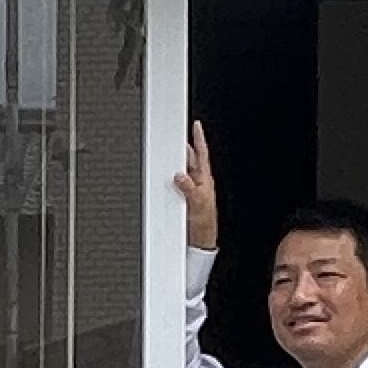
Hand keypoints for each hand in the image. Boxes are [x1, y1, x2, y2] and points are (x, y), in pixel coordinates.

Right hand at [177, 121, 220, 251]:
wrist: (199, 242)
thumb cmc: (205, 224)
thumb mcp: (198, 203)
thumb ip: (188, 187)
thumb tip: (179, 175)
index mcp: (205, 179)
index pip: (202, 154)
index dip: (199, 139)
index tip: (196, 126)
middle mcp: (197, 182)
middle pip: (187, 160)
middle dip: (180, 150)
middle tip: (172, 140)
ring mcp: (187, 190)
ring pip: (178, 171)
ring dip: (172, 166)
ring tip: (165, 159)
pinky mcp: (179, 198)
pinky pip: (171, 184)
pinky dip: (166, 180)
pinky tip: (162, 179)